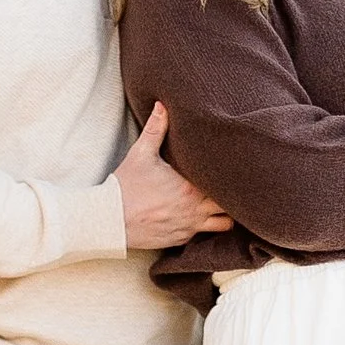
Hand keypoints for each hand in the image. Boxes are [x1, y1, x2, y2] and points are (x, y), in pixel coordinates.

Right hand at [114, 104, 229, 251]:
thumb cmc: (126, 186)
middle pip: (232, 204)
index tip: (234, 167)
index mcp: (190, 186)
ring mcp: (190, 227)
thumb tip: (163, 104)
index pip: (225, 181)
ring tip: (223, 203)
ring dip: (225, 214)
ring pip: (225, 225)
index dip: (232, 175)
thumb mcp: (141, 154)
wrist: (109, 220)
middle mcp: (195, 208)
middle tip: (235, 184)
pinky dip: (207, 226)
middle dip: (234, 195)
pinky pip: (204, 235)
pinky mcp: (181, 239)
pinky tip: (201, 216)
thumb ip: (156, 128)